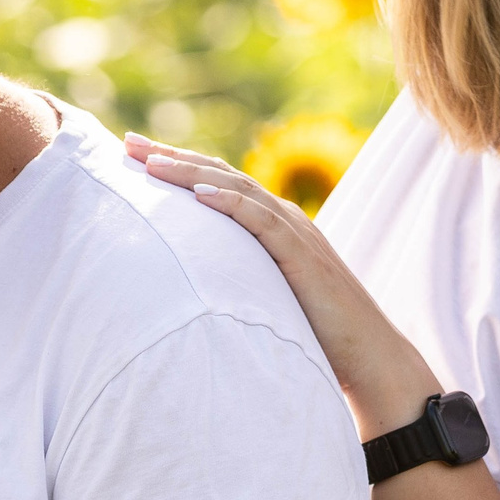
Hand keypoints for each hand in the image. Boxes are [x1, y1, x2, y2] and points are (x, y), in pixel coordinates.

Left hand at [124, 133, 439, 436]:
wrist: (370, 356)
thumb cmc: (317, 335)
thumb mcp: (266, 297)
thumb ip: (237, 280)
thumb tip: (190, 287)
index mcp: (273, 226)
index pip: (218, 184)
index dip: (177, 166)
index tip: (135, 155)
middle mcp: (283, 219)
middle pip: (220, 175)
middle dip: (173, 157)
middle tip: (129, 143)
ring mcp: (295, 233)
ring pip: (237, 189)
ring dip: (191, 173)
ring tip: (151, 163)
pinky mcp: (302, 255)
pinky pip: (262, 221)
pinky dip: (230, 203)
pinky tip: (200, 194)